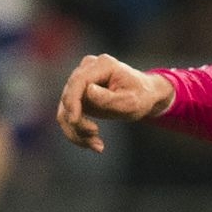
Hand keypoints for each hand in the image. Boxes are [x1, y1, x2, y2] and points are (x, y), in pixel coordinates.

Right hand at [56, 53, 174, 152]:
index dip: (73, 100)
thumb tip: (88, 91)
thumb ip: (110, 98)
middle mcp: (87, 68)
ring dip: (77, 130)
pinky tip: (94, 143)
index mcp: (102, 65)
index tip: (75, 121)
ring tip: (97, 146)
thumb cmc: (142, 96)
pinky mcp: (78, 94)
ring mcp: (80, 80)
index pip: (78, 81)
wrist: (146, 96)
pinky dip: (78, 131)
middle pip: (68, 96)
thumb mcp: (132, 101)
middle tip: (96, 138)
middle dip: (77, 122)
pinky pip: (69, 114)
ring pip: (66, 109)